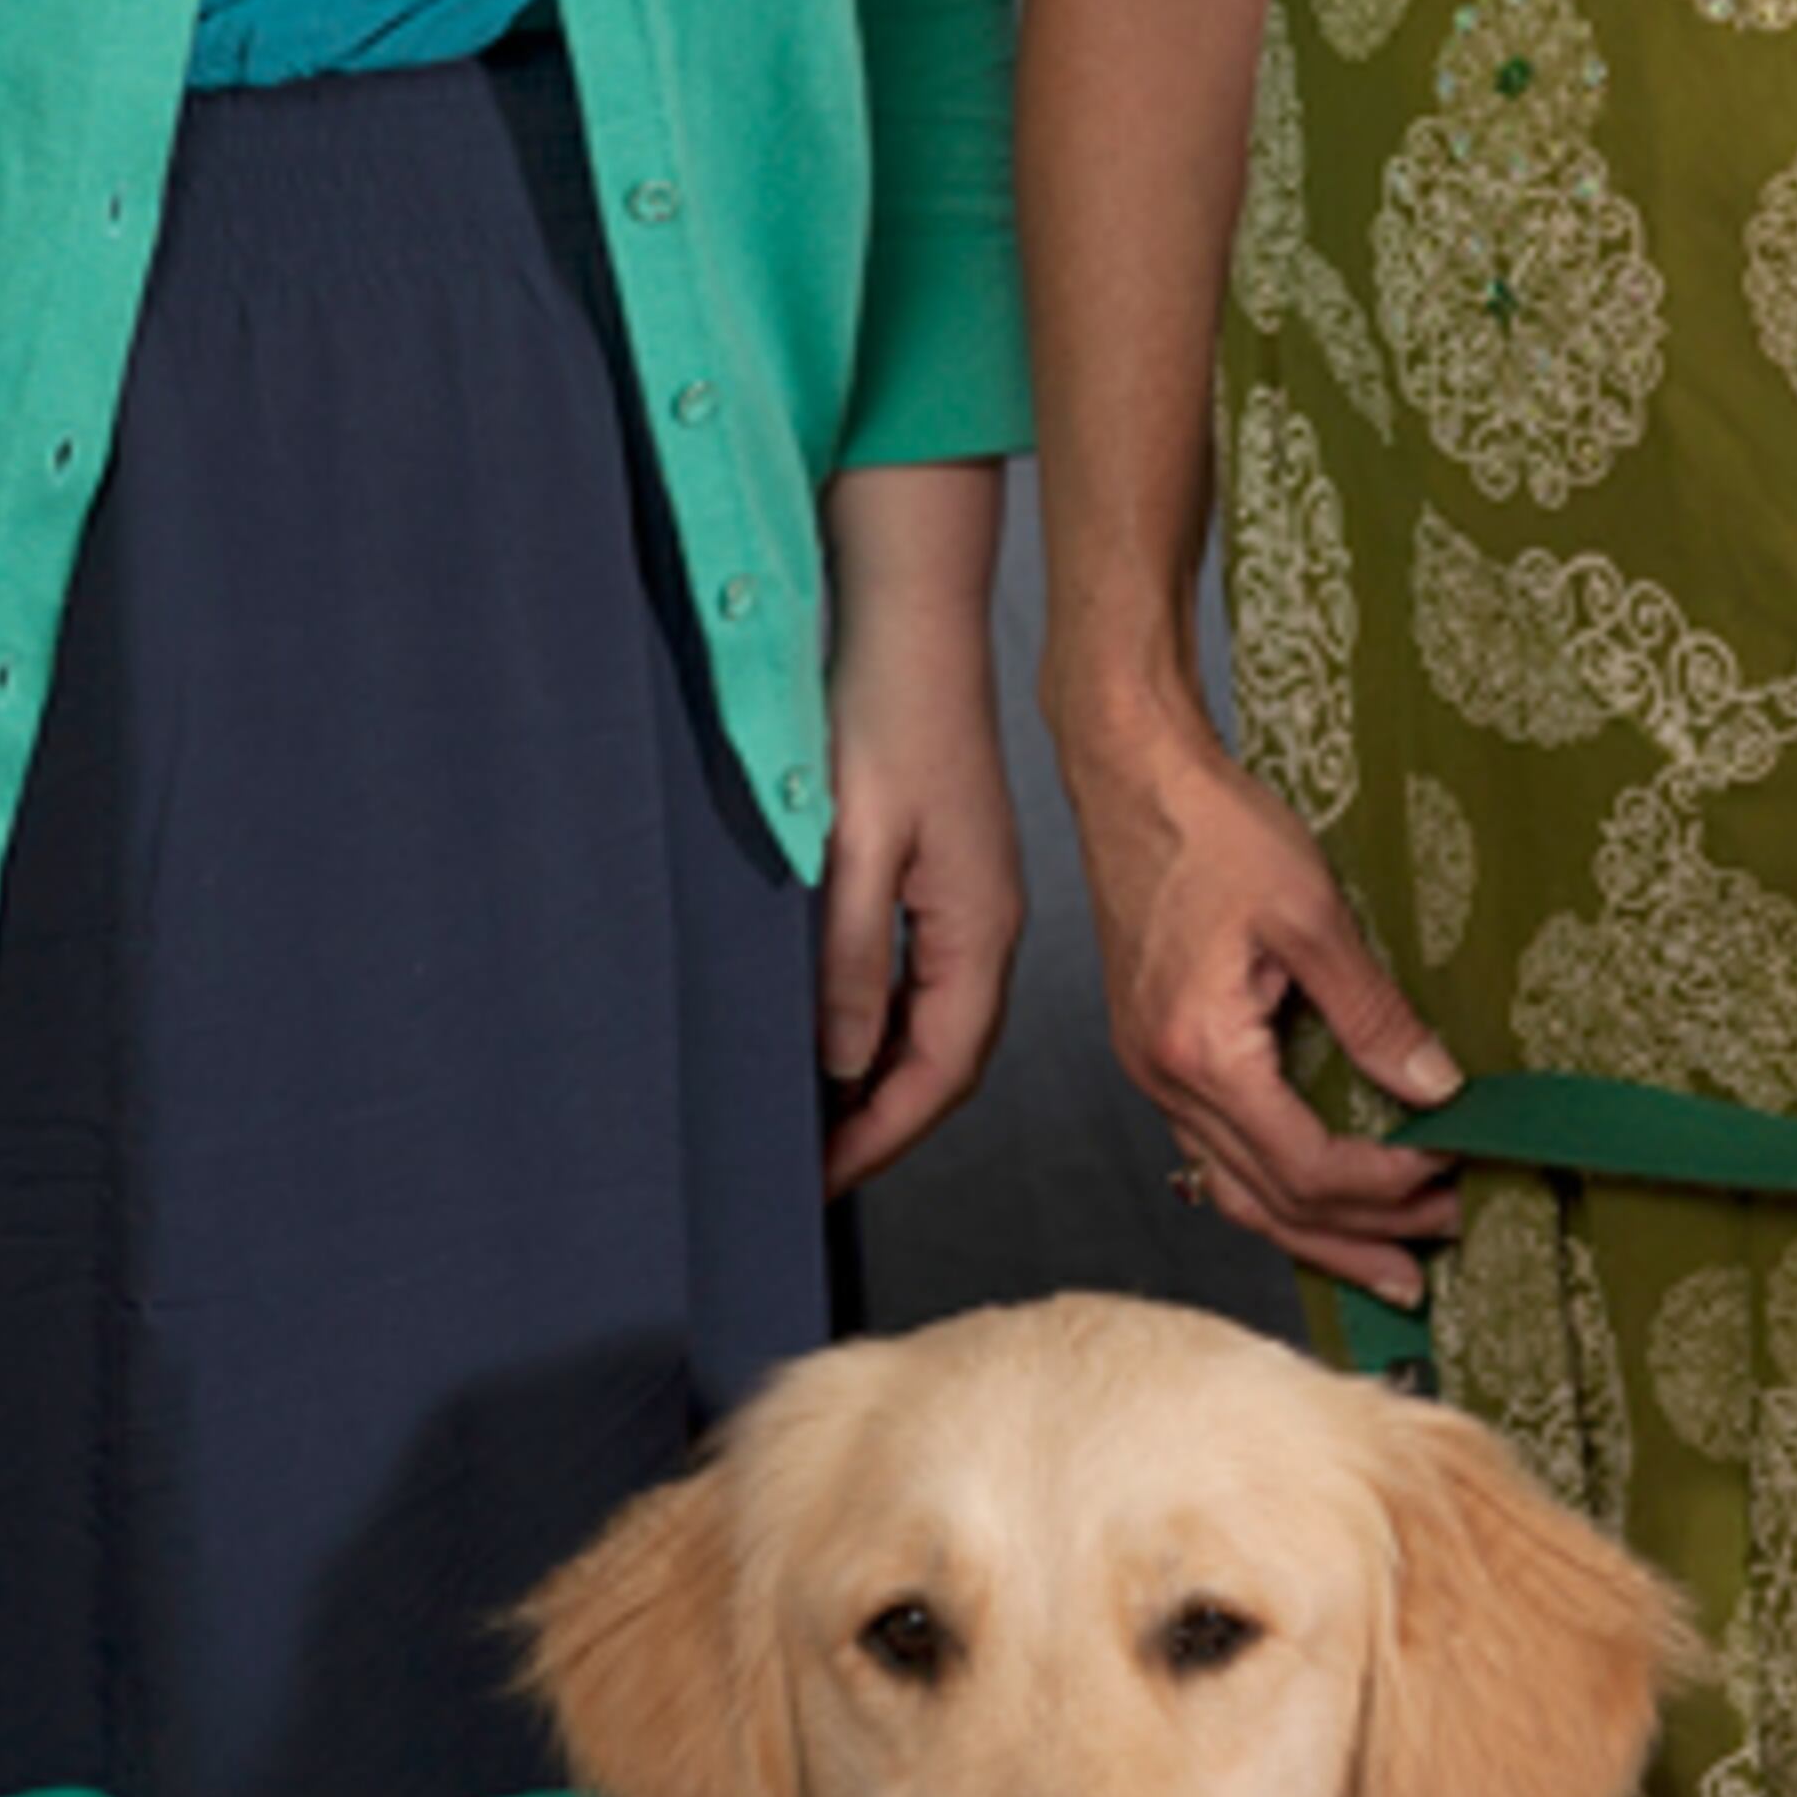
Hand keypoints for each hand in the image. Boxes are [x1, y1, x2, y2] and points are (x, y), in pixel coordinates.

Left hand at [815, 460, 1021, 1192]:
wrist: (910, 616)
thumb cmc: (884, 714)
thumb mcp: (856, 844)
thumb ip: (852, 957)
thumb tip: (846, 1062)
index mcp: (979, 928)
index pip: (942, 1070)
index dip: (882, 1135)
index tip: (821, 1180)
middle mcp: (987, 925)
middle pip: (945, 1058)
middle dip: (882, 1122)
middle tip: (809, 1166)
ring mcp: (971, 898)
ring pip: (933, 1021)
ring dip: (880, 1076)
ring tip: (812, 1116)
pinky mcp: (946, 871)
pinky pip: (922, 976)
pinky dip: (880, 1021)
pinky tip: (832, 1028)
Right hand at [1057, 679, 1461, 1297]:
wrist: (1133, 775)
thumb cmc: (1212, 828)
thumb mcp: (1310, 912)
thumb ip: (1372, 1010)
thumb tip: (1436, 1087)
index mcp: (1200, 1051)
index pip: (1305, 1164)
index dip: (1384, 1187)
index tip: (1450, 1173)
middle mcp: (1165, 1080)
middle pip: (1269, 1202)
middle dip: (1357, 1238)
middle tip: (1431, 1263)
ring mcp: (1152, 1071)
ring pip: (1235, 1191)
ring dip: (1315, 1232)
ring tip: (1383, 1264)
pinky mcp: (1155, 1051)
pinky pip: (1215, 1151)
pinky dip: (1272, 1188)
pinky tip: (1311, 1200)